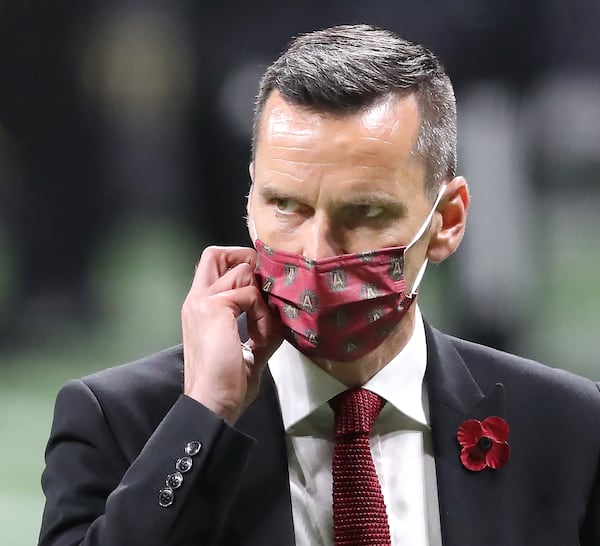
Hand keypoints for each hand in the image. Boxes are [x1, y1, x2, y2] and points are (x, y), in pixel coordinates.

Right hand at [181, 246, 282, 424]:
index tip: (260, 291)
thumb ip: (258, 328)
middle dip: (245, 261)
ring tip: (263, 329)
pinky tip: (260, 337)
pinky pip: (250, 294)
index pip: (213, 266)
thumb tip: (279, 317)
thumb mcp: (247, 350)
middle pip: (215, 253)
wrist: (213, 403)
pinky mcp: (215, 308)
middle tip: (263, 290)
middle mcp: (196, 299)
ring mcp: (203, 301)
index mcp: (200, 308)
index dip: (239, 267)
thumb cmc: (227, 383)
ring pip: (242, 272)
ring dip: (261, 299)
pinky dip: (262, 315)